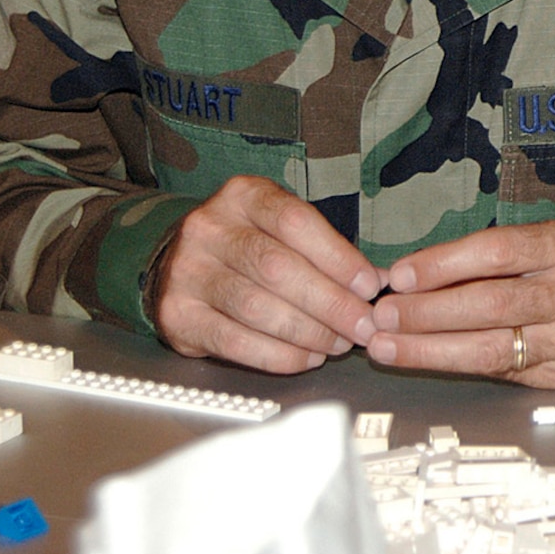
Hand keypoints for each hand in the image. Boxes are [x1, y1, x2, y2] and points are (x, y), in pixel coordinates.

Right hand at [153, 175, 382, 373]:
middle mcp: (208, 229)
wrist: (178, 262)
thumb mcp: (281, 226)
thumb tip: (377, 282)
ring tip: (340, 343)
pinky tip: (307, 357)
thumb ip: (325, 248)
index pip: (295, 222)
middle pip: (277, 268)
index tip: (370, 285)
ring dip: (308, 332)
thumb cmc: (247, 242)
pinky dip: (279, 355)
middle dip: (330, 303)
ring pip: (257, 308)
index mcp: (242, 196)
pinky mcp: (177, 316)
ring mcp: (187, 273)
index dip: (338, 257)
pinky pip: (236, 342)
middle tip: (363, 325)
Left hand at [368, 220, 554, 387]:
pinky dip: (458, 364)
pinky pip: (503, 371)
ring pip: (491, 348)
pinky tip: (426, 359)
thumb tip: (418, 274)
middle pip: (490, 304)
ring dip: (429, 348)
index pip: (499, 252)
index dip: (444, 264)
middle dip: (426, 312)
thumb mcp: (554, 241)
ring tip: (387, 345)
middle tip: (381, 316)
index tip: (401, 275)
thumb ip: (498, 256)